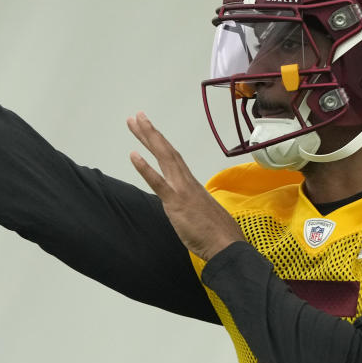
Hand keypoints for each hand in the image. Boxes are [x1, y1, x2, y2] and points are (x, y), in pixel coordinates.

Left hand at [127, 112, 245, 261]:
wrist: (228, 245)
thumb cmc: (218, 234)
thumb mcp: (202, 214)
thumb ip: (191, 205)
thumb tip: (187, 206)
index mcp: (191, 184)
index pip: (173, 158)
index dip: (160, 142)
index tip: (148, 129)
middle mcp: (186, 181)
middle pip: (166, 151)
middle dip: (150, 133)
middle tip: (136, 116)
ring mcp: (182, 190)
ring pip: (164, 157)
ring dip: (148, 138)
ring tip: (135, 122)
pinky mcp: (176, 203)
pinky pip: (159, 183)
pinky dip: (145, 168)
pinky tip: (134, 155)